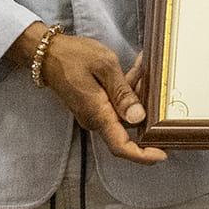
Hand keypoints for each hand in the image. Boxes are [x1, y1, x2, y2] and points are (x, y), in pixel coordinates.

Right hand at [32, 30, 165, 164]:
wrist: (46, 53)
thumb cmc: (73, 56)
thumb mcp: (104, 66)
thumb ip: (123, 93)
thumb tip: (137, 118)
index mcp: (98, 114)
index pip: (121, 146)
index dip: (143, 155)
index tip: (162, 154)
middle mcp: (95, 120)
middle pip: (128, 129)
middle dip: (146, 111)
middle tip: (152, 84)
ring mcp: (94, 114)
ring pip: (124, 114)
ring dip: (137, 96)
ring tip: (141, 68)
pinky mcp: (94, 106)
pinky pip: (116, 105)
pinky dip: (127, 91)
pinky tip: (134, 71)